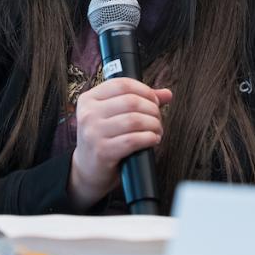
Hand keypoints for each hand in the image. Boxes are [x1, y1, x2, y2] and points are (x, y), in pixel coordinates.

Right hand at [68, 78, 172, 210]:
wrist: (88, 170)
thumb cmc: (104, 139)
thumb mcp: (113, 115)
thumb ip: (138, 101)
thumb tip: (166, 94)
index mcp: (88, 99)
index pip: (121, 84)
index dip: (144, 90)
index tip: (154, 100)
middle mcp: (88, 114)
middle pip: (130, 101)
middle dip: (151, 109)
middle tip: (157, 118)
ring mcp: (93, 133)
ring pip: (134, 120)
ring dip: (153, 124)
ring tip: (157, 130)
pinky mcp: (102, 152)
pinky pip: (133, 140)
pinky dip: (149, 138)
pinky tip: (153, 139)